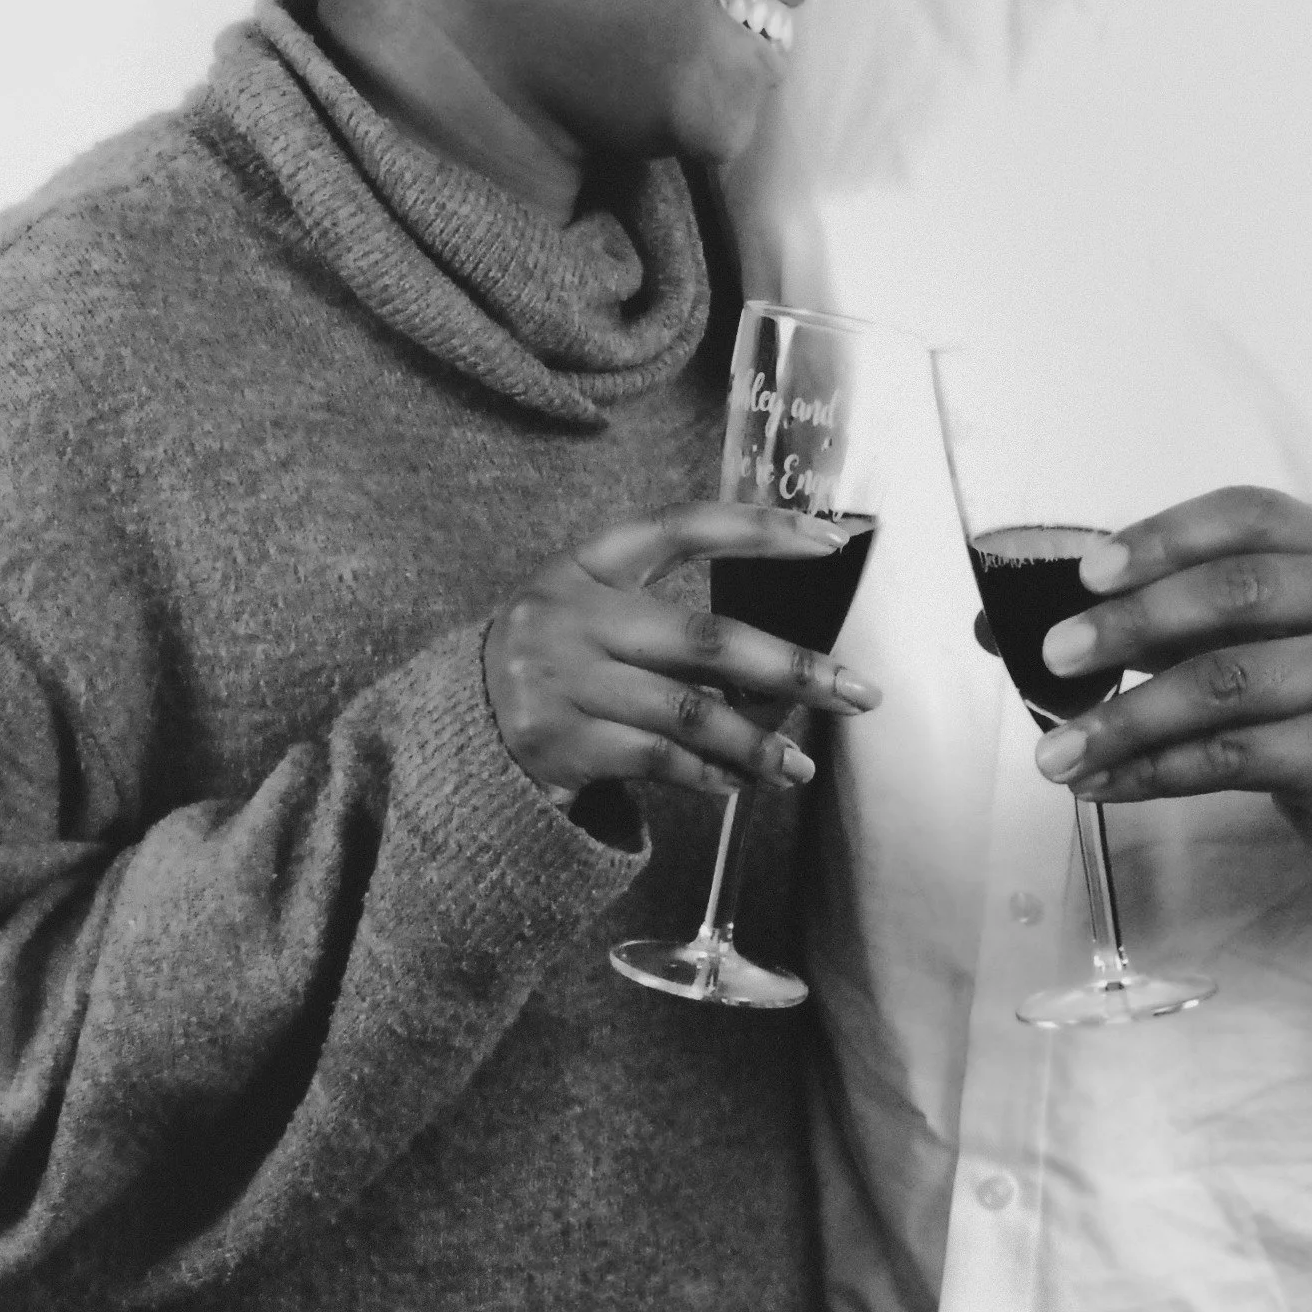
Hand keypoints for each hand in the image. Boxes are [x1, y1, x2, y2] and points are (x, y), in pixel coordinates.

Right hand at [481, 506, 879, 804]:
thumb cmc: (551, 662)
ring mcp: (565, 682)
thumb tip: (779, 669)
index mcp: (585, 565)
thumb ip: (665, 619)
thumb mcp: (588, 612)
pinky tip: (741, 783)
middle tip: (858, 691)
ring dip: (757, 744)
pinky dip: (708, 775)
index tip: (829, 540)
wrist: (454, 728)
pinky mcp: (561, 744)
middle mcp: (573, 616)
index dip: (758, 530)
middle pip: (705, 639)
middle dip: (791, 667)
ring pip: (690, 713)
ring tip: (802, 766)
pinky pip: (657, 759)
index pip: (683, 527)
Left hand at [1029, 489, 1311, 922]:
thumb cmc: (1299, 677)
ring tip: (1055, 751)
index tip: (1089, 570)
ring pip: (1227, 687)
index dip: (1164, 537)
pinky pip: (1234, 758)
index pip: (1245, 515)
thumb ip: (1137, 613)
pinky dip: (1154, 772)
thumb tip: (991, 629)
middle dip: (1134, 623)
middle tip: (1056, 654)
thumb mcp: (1237, 627)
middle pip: (1237, 595)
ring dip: (1128, 720)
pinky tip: (1100, 783)